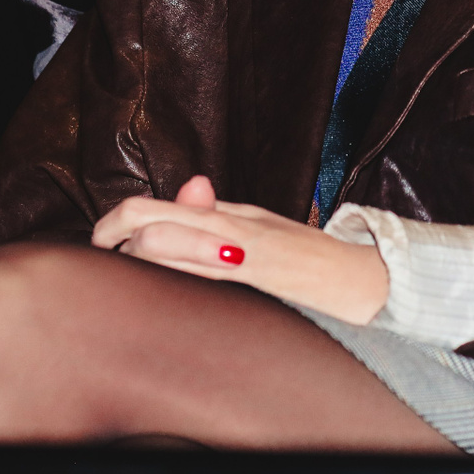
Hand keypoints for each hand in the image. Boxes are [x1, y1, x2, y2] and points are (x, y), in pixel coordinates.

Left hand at [92, 176, 389, 324]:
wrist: (372, 281)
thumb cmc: (313, 262)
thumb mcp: (261, 231)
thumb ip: (219, 218)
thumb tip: (186, 191)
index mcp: (230, 217)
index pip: (159, 208)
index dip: (118, 223)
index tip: (102, 244)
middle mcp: (233, 229)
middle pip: (155, 222)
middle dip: (116, 237)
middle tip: (102, 255)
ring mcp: (246, 252)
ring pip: (174, 244)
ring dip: (141, 252)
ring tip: (122, 262)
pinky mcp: (262, 276)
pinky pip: (209, 269)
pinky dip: (180, 263)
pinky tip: (161, 273)